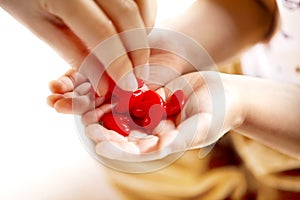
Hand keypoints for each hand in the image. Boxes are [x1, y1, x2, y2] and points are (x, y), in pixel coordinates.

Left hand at [1, 0, 156, 93]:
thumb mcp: (42, 26)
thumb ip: (75, 53)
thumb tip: (103, 83)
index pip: (103, 32)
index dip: (119, 62)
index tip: (128, 84)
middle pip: (128, 15)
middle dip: (138, 50)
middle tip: (138, 74)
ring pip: (140, 2)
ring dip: (143, 30)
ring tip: (135, 51)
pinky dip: (143, 12)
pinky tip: (133, 27)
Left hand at [48, 69, 244, 161]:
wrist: (225, 93)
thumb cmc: (218, 114)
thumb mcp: (201, 127)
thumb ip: (180, 139)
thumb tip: (159, 149)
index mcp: (162, 142)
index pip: (137, 150)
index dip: (119, 148)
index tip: (101, 145)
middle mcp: (153, 129)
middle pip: (124, 133)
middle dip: (105, 131)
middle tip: (87, 126)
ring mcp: (152, 111)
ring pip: (124, 114)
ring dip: (105, 112)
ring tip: (86, 109)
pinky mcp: (151, 93)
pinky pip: (131, 94)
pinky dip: (117, 93)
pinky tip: (102, 89)